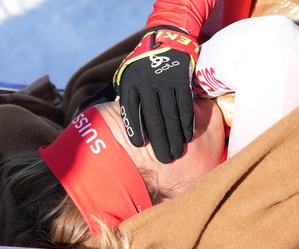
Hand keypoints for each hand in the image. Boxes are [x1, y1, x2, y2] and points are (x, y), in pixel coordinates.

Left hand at [114, 26, 198, 162]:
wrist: (164, 38)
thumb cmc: (142, 65)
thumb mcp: (126, 76)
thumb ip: (124, 97)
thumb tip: (110, 121)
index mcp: (130, 83)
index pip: (130, 110)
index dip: (135, 128)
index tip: (140, 145)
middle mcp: (146, 82)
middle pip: (154, 117)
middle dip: (160, 141)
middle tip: (165, 159)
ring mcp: (165, 81)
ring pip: (171, 114)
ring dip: (175, 136)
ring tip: (178, 152)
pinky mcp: (180, 79)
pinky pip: (184, 105)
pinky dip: (187, 122)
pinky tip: (187, 135)